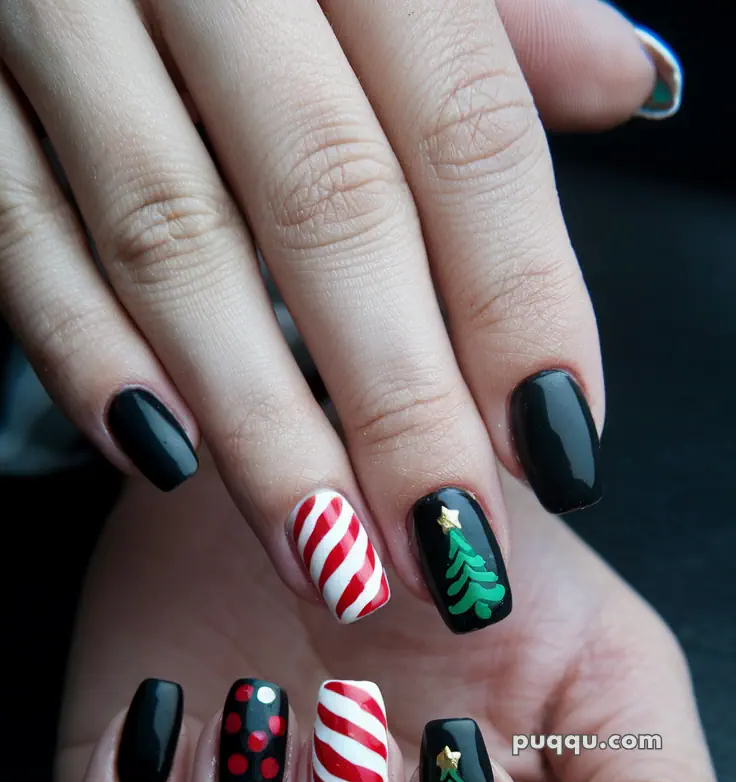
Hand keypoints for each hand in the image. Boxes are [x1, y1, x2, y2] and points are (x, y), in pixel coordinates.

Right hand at [0, 0, 677, 631]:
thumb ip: (493, 17)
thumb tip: (623, 80)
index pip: (465, 128)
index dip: (518, 299)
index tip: (550, 443)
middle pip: (331, 203)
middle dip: (399, 403)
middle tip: (447, 547)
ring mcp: (61, 13)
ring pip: (172, 235)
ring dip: (259, 421)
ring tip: (328, 551)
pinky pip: (14, 224)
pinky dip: (83, 348)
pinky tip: (162, 457)